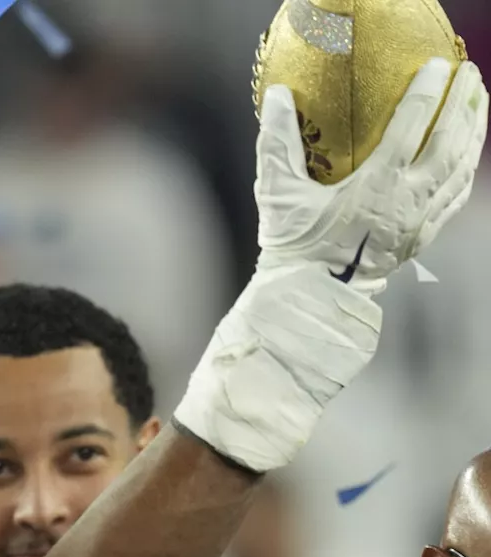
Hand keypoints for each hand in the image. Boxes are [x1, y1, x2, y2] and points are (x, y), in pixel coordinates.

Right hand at [174, 59, 487, 472]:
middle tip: (470, 73)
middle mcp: (407, 202)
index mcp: (376, 186)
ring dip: (473, 132)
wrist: (309, 299)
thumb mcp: (278, 194)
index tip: (438, 66)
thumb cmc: (291, 247)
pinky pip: (457, 198)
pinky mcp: (422, 238)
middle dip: (464, 104)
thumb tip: (279, 95)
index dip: (427, 93)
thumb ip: (278, 141)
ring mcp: (420, 223)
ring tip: (479, 103)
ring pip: (460, 170)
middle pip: (449, 143)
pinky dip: (467, 170)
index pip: (410, 127)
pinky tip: (468, 155)